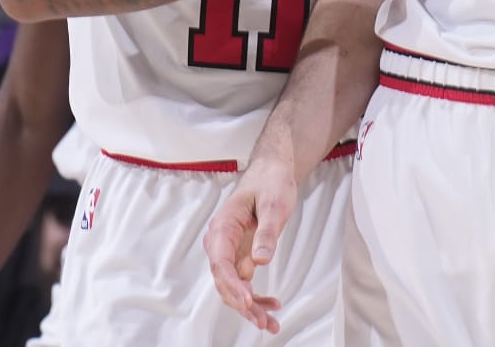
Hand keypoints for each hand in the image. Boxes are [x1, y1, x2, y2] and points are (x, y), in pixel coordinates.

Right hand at [204, 159, 299, 333]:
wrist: (272, 172)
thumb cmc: (271, 183)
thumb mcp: (274, 205)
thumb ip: (266, 233)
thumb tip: (260, 261)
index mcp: (223, 226)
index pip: (221, 262)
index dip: (232, 285)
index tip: (248, 301)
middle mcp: (220, 241)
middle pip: (224, 280)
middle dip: (242, 303)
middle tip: (263, 321)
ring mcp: (229, 250)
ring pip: (232, 286)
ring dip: (249, 306)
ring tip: (271, 323)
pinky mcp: (240, 255)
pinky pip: (243, 281)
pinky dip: (255, 296)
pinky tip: (272, 305)